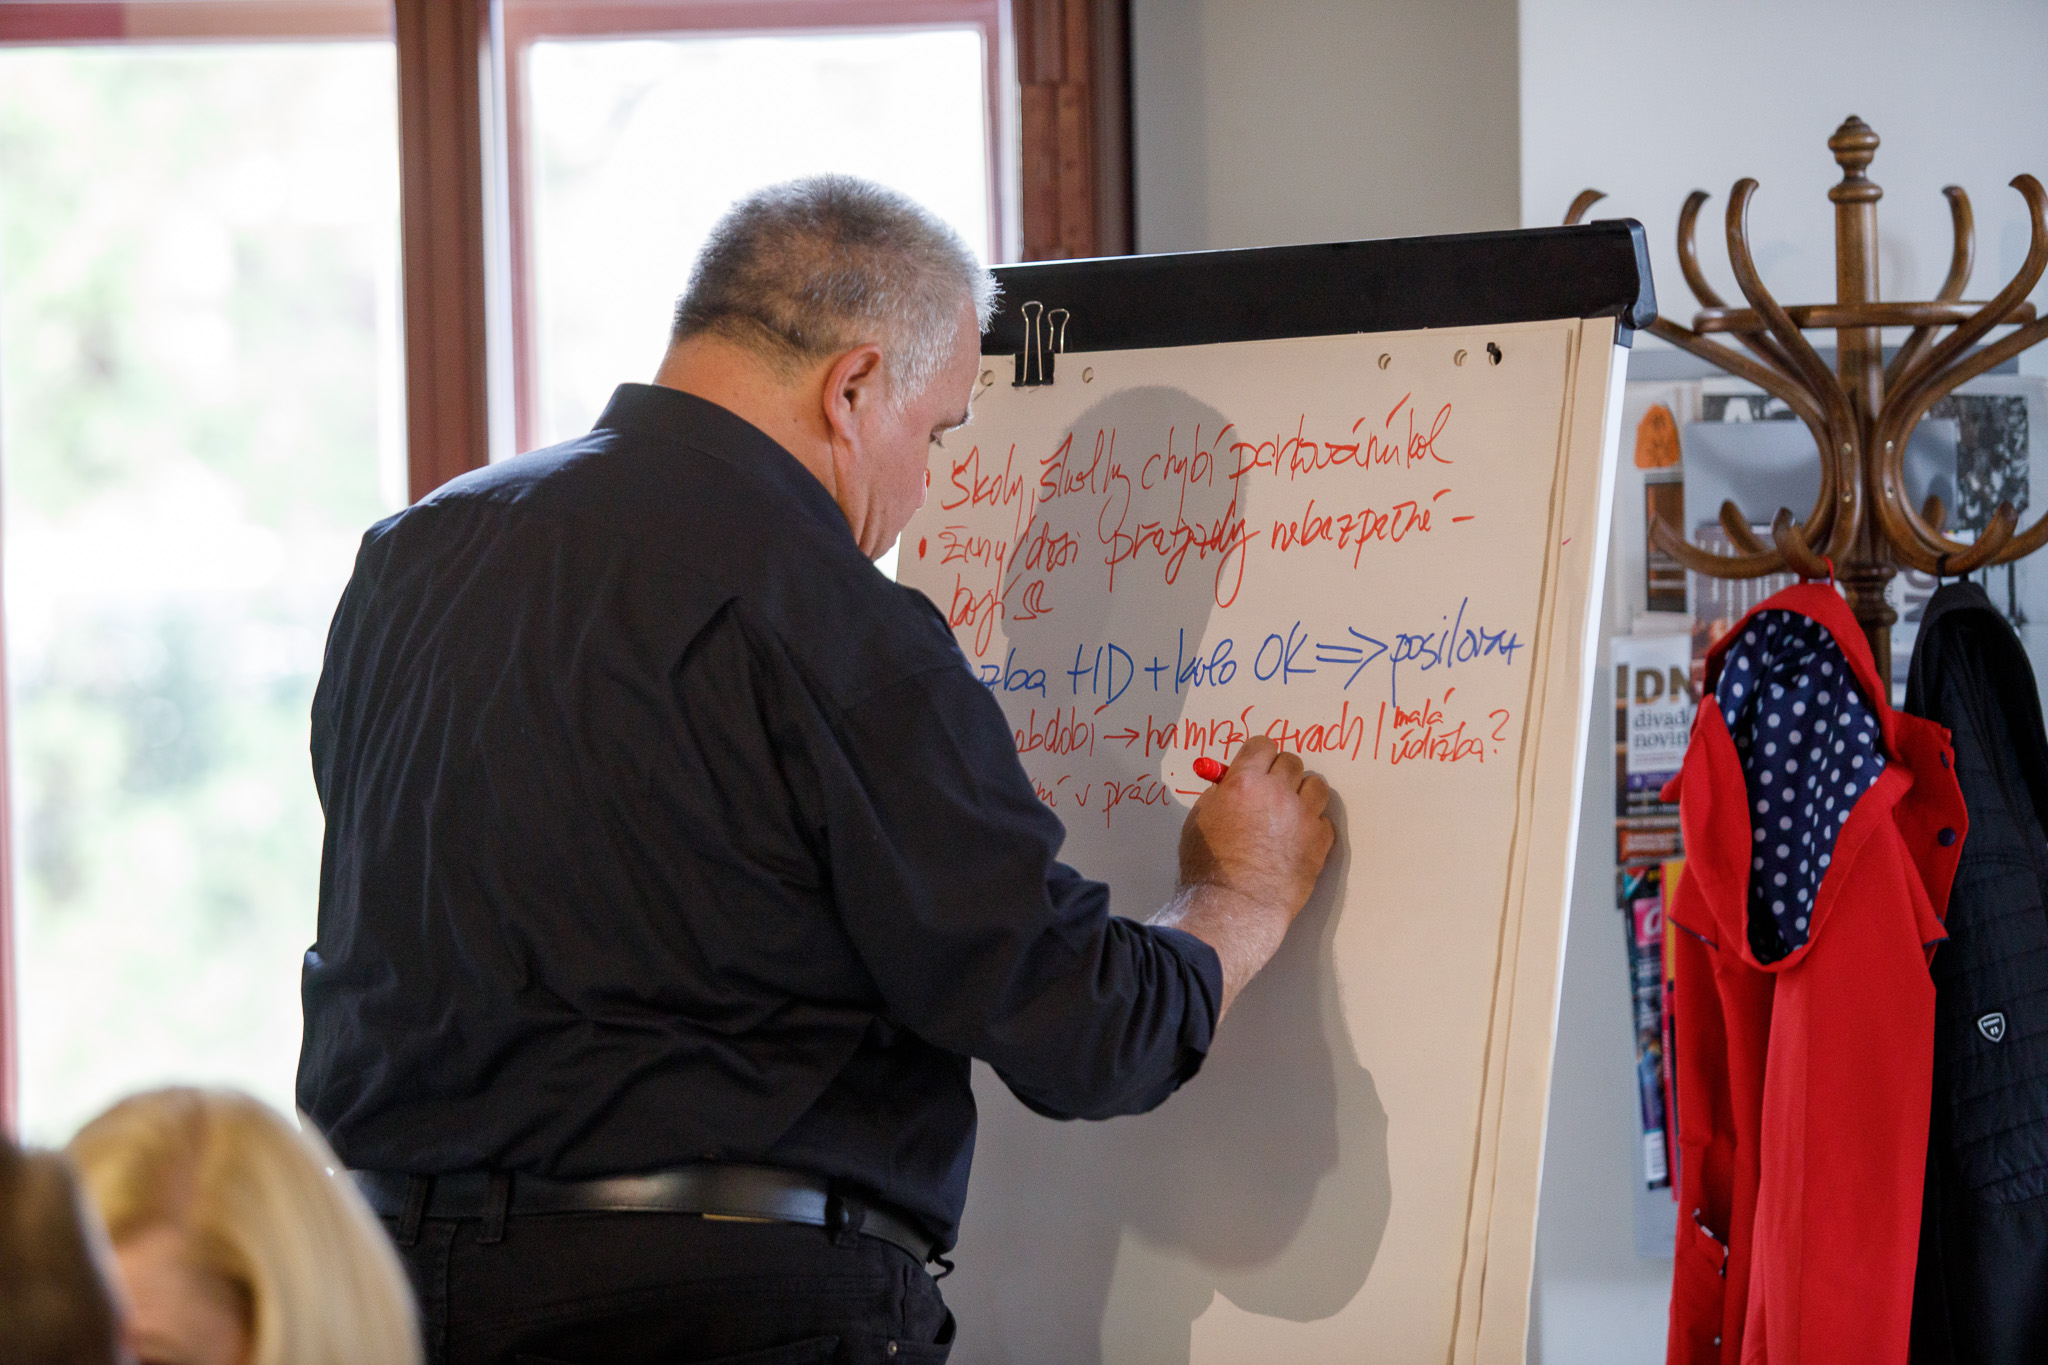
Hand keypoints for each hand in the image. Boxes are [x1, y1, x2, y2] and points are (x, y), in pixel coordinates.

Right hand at [1150, 738, 1334, 1018]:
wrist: (1234, 907)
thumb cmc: (1208, 867)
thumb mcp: (1199, 820)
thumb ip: (1218, 795)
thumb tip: (1230, 784)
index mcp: (1245, 782)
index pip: (1262, 745)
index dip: (1258, 754)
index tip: (1257, 765)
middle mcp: (1278, 793)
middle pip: (1292, 762)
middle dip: (1281, 773)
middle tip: (1271, 791)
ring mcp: (1304, 817)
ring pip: (1317, 786)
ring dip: (1303, 794)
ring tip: (1291, 812)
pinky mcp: (1320, 842)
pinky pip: (1324, 820)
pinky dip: (1313, 826)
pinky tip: (1297, 839)